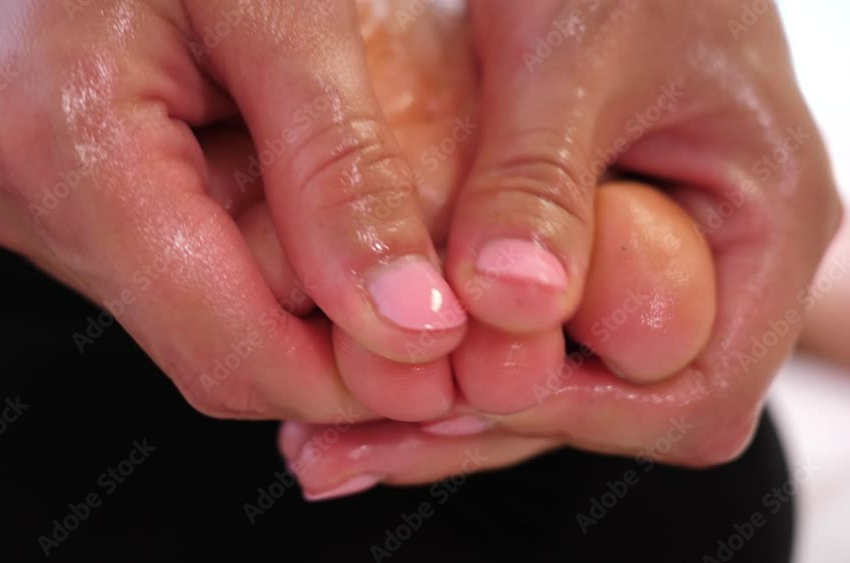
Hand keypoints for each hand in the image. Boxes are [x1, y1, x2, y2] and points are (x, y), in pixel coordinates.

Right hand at [0, 0, 471, 421]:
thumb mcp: (286, 11)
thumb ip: (340, 173)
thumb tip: (405, 319)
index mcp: (63, 139)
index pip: (219, 347)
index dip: (341, 380)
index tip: (438, 364)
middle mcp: (23, 191)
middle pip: (208, 343)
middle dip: (328, 336)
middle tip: (427, 297)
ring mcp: (30, 196)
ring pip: (196, 311)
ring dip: (295, 287)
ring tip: (356, 210)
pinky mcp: (54, 191)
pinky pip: (171, 266)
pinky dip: (253, 249)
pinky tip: (289, 185)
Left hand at [277, 0, 841, 496]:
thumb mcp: (577, 47)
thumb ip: (543, 177)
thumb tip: (511, 305)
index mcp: (764, 222)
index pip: (688, 390)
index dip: (573, 409)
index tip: (458, 390)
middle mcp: (707, 262)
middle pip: (601, 404)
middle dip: (472, 430)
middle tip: (340, 452)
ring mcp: (636, 261)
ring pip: (543, 375)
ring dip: (433, 412)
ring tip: (319, 441)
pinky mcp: (568, 251)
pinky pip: (508, 328)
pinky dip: (432, 355)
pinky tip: (345, 368)